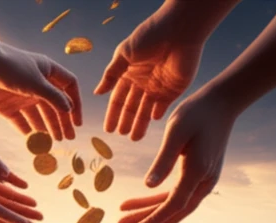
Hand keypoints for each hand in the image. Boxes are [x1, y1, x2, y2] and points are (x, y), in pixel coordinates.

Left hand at [0, 43, 81, 140]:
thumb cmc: (9, 67)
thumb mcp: (35, 82)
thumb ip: (53, 97)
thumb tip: (69, 109)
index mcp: (47, 72)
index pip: (68, 87)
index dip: (75, 104)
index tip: (76, 122)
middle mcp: (36, 84)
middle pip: (54, 105)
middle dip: (62, 121)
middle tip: (67, 139)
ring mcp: (22, 96)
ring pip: (39, 115)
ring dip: (47, 128)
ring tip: (54, 142)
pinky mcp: (7, 106)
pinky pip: (21, 122)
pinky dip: (28, 132)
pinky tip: (35, 143)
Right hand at [95, 9, 203, 140]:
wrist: (178, 31)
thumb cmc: (149, 36)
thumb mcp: (124, 53)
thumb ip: (111, 74)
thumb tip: (97, 92)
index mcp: (129, 73)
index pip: (118, 98)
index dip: (113, 113)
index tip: (108, 129)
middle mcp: (142, 82)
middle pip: (132, 107)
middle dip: (126, 121)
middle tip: (121, 135)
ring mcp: (158, 86)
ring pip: (147, 110)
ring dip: (140, 123)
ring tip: (134, 138)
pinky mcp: (174, 88)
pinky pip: (164, 106)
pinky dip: (159, 113)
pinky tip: (153, 120)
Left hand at [117, 89, 236, 222]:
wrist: (222, 103)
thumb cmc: (197, 113)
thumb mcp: (176, 131)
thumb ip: (163, 160)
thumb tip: (148, 186)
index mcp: (197, 173)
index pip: (170, 207)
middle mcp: (203, 183)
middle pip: (172, 213)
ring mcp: (203, 181)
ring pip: (173, 205)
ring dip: (148, 212)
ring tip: (123, 216)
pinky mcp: (199, 175)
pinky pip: (176, 194)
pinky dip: (157, 199)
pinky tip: (139, 200)